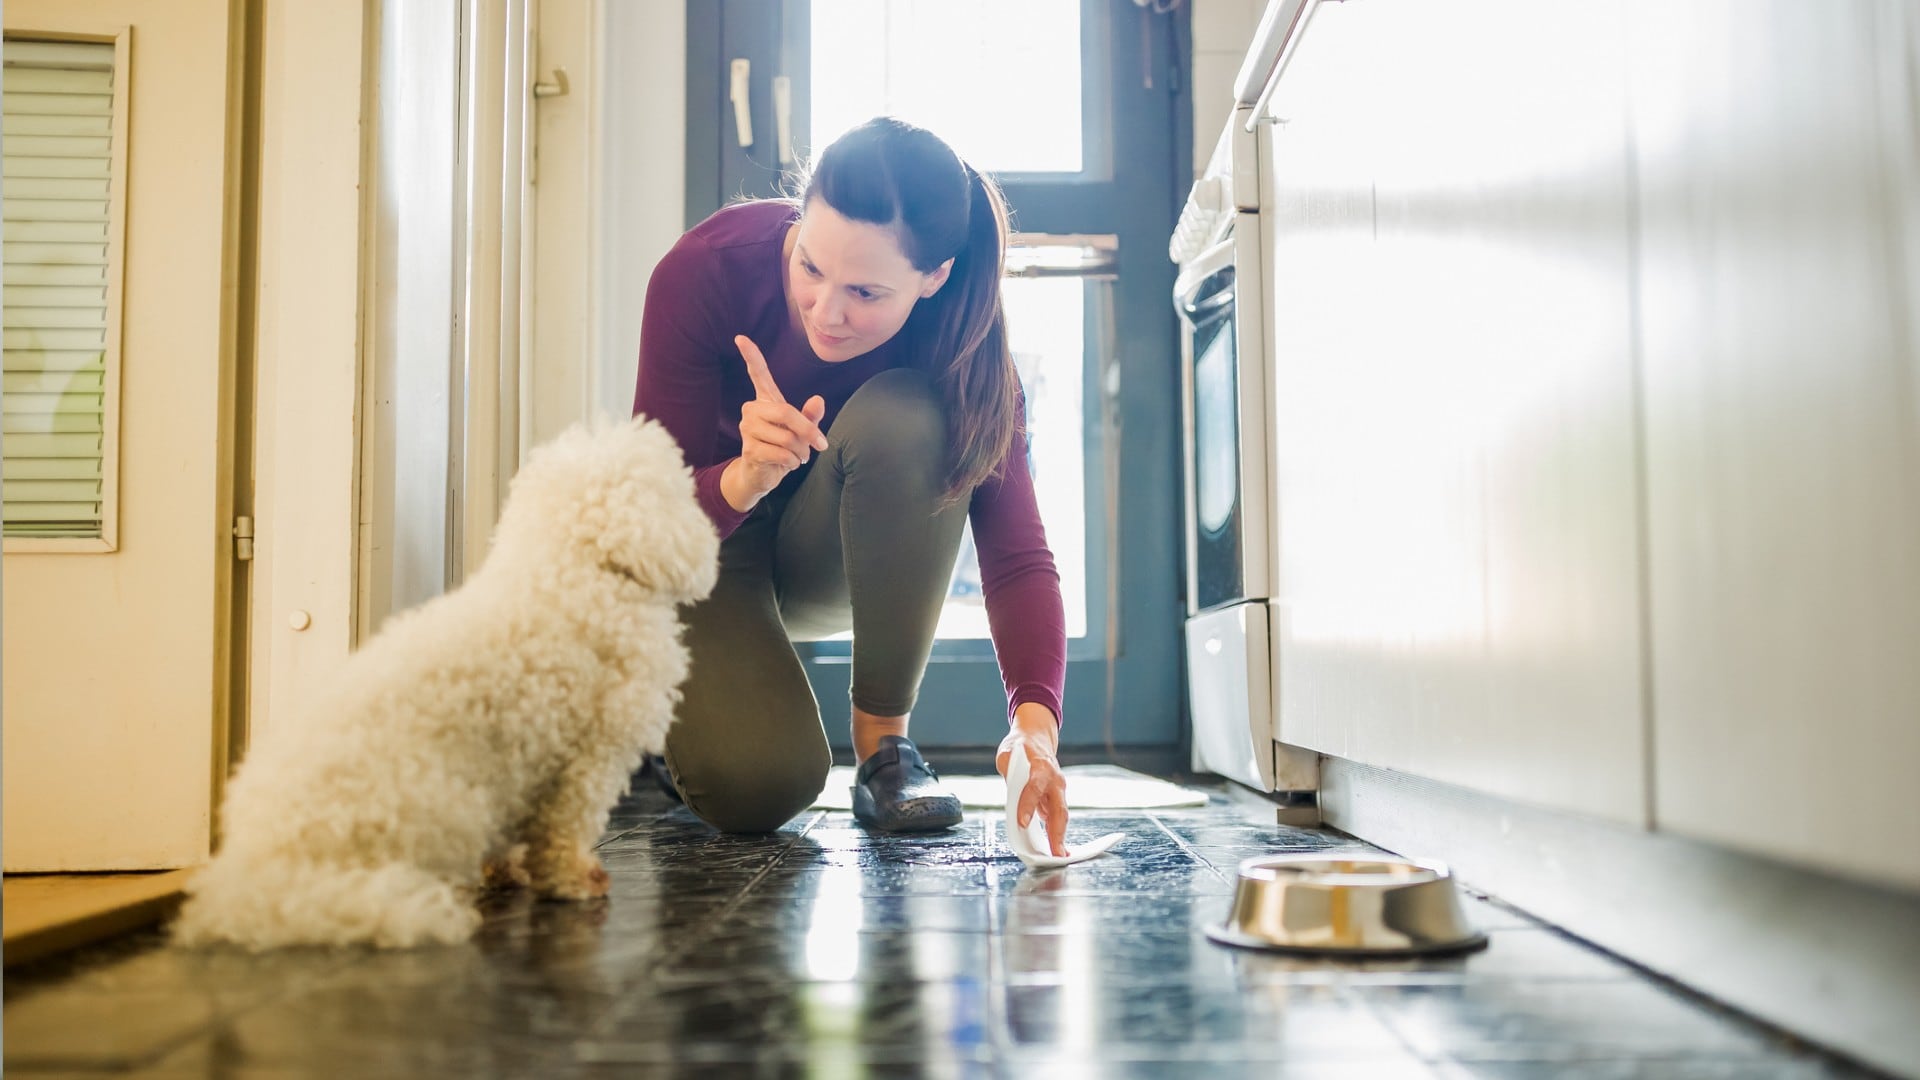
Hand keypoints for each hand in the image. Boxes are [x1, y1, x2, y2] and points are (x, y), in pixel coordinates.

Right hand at [723, 334, 828, 511]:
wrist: (763, 475)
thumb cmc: (783, 447)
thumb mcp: (801, 431)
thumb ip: (811, 417)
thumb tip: (819, 400)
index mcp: (765, 401)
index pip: (757, 374)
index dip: (751, 356)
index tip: (740, 337)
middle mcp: (751, 410)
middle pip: (787, 412)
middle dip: (809, 431)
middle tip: (821, 444)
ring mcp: (747, 429)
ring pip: (787, 437)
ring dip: (801, 451)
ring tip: (798, 456)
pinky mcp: (749, 450)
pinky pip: (781, 453)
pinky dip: (792, 462)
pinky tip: (788, 463)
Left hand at [996, 703, 1067, 856]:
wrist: (1036, 738)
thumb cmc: (1019, 748)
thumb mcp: (1007, 754)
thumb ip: (1008, 773)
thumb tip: (1011, 798)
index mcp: (1040, 768)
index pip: (1033, 789)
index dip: (1027, 806)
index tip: (1021, 823)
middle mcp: (1055, 780)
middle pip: (1058, 809)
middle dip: (1057, 832)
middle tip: (1056, 854)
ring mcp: (1059, 789)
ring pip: (1061, 815)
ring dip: (1060, 836)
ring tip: (1059, 857)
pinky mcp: (1057, 797)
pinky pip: (1057, 816)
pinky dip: (1056, 832)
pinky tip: (1054, 849)